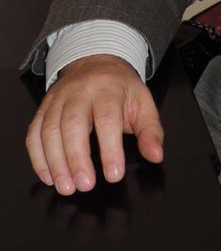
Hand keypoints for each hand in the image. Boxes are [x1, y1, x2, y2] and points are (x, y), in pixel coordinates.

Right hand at [25, 54, 163, 194]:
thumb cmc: (120, 88)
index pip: (108, 120)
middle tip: (85, 185)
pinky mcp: (43, 108)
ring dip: (55, 163)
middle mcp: (79, 93)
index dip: (110, 149)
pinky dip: (38, 158)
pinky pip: (34, 133)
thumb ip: (150, 130)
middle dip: (77, 158)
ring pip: (49, 130)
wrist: (95, 63)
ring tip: (66, 187)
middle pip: (73, 125)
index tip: (114, 174)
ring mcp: (57, 100)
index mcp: (108, 90)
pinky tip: (48, 176)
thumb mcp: (143, 103)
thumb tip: (156, 155)